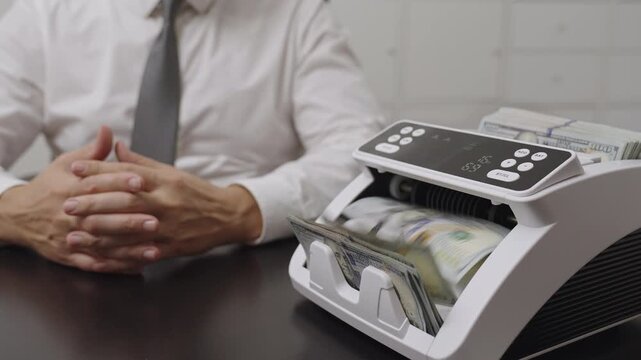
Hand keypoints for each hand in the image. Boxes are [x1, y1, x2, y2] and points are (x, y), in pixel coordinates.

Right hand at [0, 127, 159, 273]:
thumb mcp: (65, 164)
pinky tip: (137, 267)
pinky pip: (95, 264)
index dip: (120, 181)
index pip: (98, 184)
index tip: (143, 180)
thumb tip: (109, 131)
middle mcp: (70, 215)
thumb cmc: (48, 186)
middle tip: (157, 221)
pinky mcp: (70, 257)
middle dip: (130, 221)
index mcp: (71, 189)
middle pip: (102, 218)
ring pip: (102, 246)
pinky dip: (116, 268)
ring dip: (129, 250)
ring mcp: (70, 238)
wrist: (17, 215)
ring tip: (154, 250)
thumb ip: (92, 152)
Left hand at [64, 142, 262, 260]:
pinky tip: (101, 258)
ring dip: (99, 234)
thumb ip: (142, 163)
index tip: (75, 170)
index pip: (127, 173)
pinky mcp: (172, 247)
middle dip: (93, 203)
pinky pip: (141, 253)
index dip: (99, 171)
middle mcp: (166, 202)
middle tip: (68, 205)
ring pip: (129, 230)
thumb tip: (117, 148)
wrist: (227, 216)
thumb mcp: (172, 172)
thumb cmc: (197, 193)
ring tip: (75, 235)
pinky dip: (119, 257)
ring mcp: (168, 226)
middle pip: (124, 201)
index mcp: (165, 180)